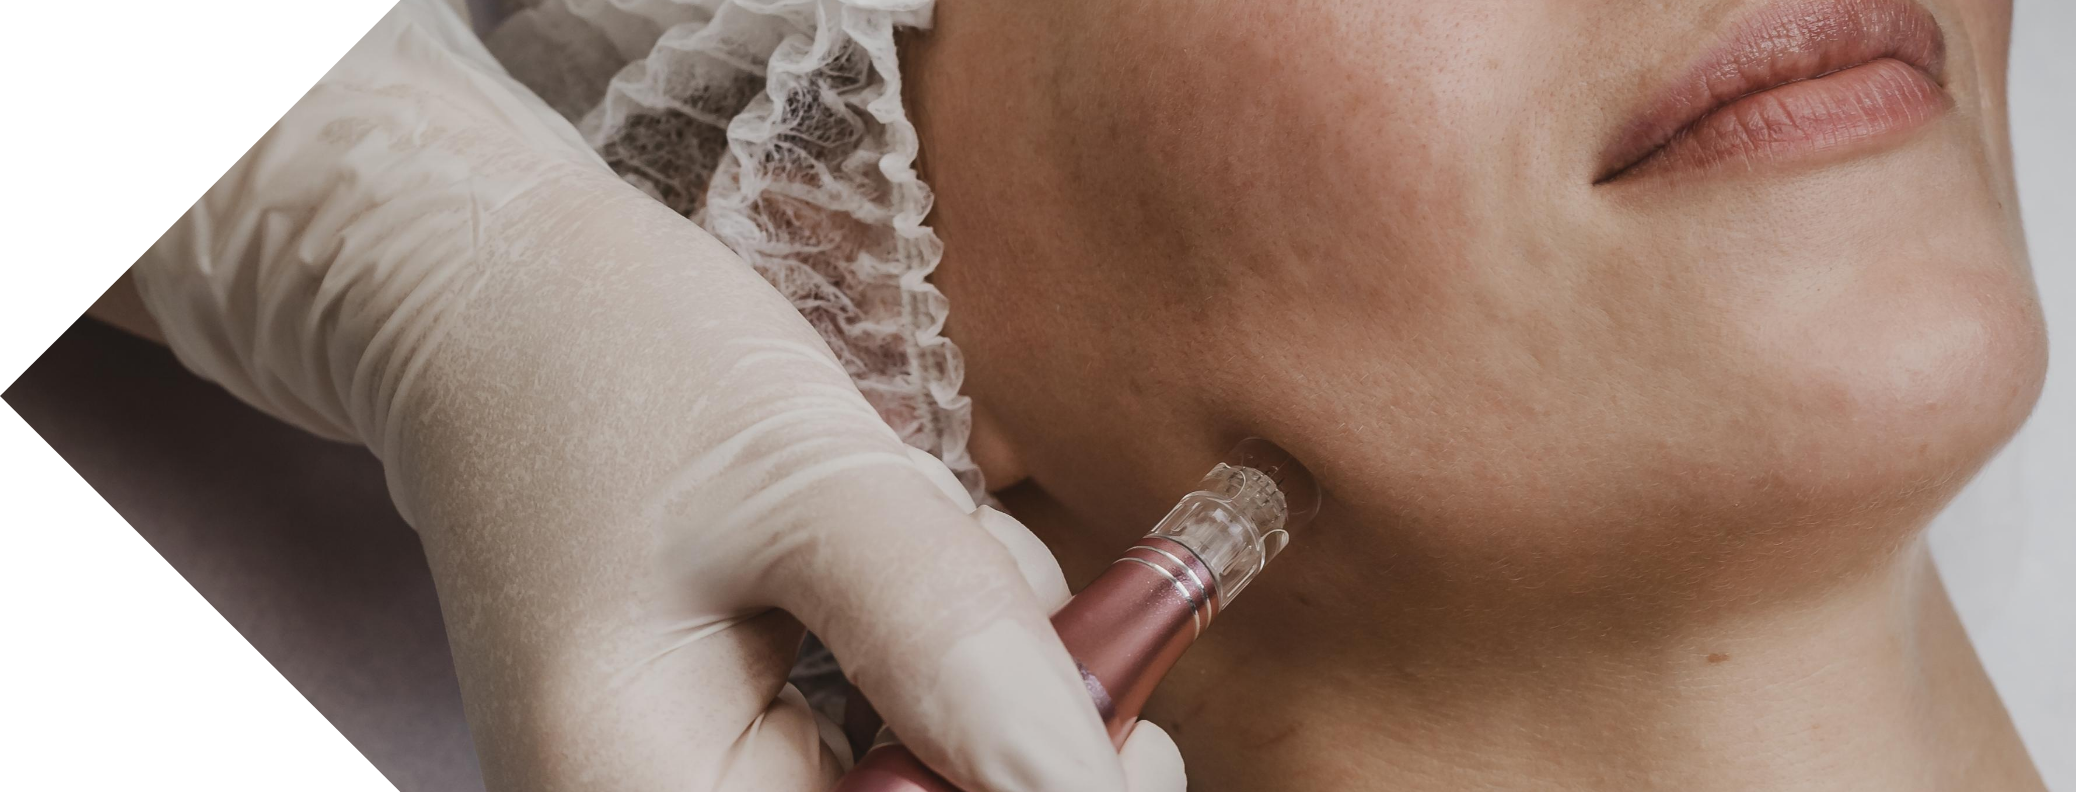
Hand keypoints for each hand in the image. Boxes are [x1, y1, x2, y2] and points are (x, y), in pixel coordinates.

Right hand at [131, 1, 1183, 789]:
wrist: (498, 309)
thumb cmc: (612, 364)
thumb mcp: (805, 482)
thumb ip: (950, 641)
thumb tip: (1087, 783)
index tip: (1123, 719)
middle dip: (1013, 733)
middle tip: (1048, 613)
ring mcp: (698, 787)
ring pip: (922, 782)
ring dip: (983, 682)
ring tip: (925, 539)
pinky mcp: (736, 750)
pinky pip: (892, 745)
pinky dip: (941, 661)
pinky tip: (901, 556)